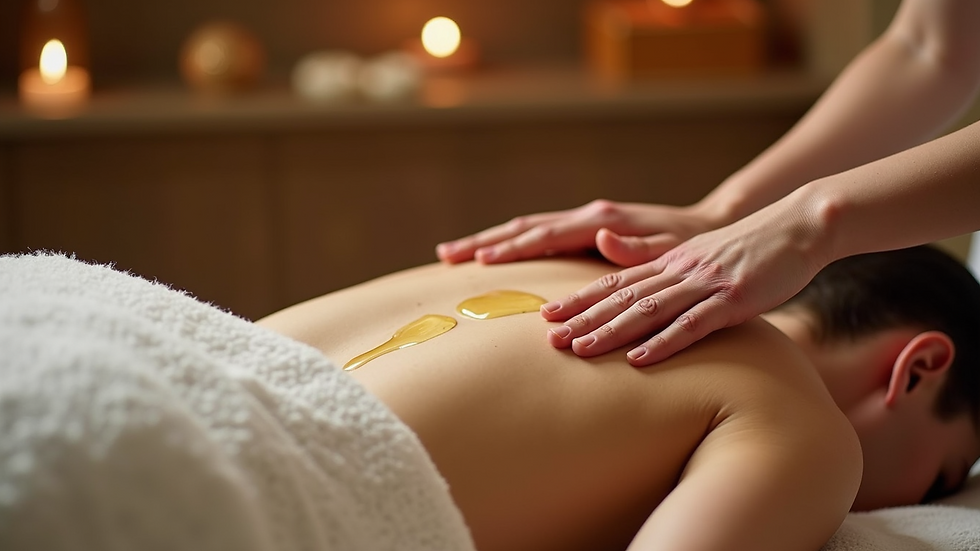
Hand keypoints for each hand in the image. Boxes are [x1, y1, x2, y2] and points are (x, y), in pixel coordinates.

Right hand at [435, 199, 721, 265]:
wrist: (706, 227)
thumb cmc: (690, 246)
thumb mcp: (672, 249)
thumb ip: (637, 247)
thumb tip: (602, 239)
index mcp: (602, 221)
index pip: (547, 234)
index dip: (513, 248)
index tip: (480, 260)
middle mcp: (588, 216)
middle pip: (524, 227)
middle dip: (483, 241)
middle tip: (445, 256)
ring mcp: (584, 221)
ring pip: (525, 228)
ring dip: (488, 241)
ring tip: (451, 255)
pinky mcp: (585, 230)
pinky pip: (538, 236)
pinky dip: (510, 244)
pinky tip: (491, 256)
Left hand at [542, 198, 829, 365]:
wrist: (799, 226)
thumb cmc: (751, 249)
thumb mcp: (700, 255)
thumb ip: (663, 265)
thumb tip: (625, 267)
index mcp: (671, 262)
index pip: (616, 282)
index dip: (580, 299)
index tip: (547, 315)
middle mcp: (680, 271)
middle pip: (622, 297)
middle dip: (583, 318)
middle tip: (548, 339)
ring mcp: (705, 284)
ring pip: (648, 310)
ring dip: (611, 331)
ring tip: (579, 351)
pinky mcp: (734, 299)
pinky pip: (693, 325)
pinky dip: (664, 343)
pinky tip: (639, 360)